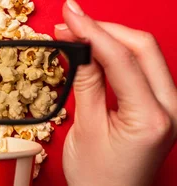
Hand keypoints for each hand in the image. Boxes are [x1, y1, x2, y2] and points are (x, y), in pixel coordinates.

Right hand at [55, 1, 176, 185]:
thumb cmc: (99, 178)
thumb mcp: (86, 130)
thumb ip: (86, 84)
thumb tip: (78, 48)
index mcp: (152, 118)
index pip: (123, 60)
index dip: (93, 32)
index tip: (70, 16)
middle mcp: (172, 108)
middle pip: (142, 47)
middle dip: (104, 29)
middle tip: (70, 21)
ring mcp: (171, 106)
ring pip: (144, 53)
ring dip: (110, 39)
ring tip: (76, 34)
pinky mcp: (162, 105)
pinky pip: (143, 68)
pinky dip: (117, 54)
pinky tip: (94, 50)